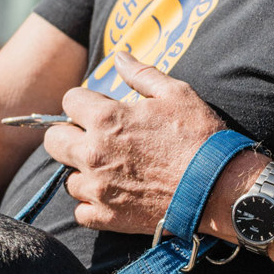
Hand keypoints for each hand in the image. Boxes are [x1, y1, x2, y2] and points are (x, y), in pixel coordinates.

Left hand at [44, 51, 226, 234]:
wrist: (220, 188)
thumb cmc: (200, 137)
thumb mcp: (176, 94)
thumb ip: (141, 73)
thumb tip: (118, 56)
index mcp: (106, 118)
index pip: (69, 101)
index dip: (84, 102)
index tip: (98, 110)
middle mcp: (93, 153)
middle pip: (53, 140)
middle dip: (69, 135)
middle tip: (93, 139)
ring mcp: (97, 188)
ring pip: (67, 178)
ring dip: (83, 173)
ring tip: (109, 171)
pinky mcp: (106, 217)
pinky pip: (80, 212)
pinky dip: (91, 206)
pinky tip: (111, 197)